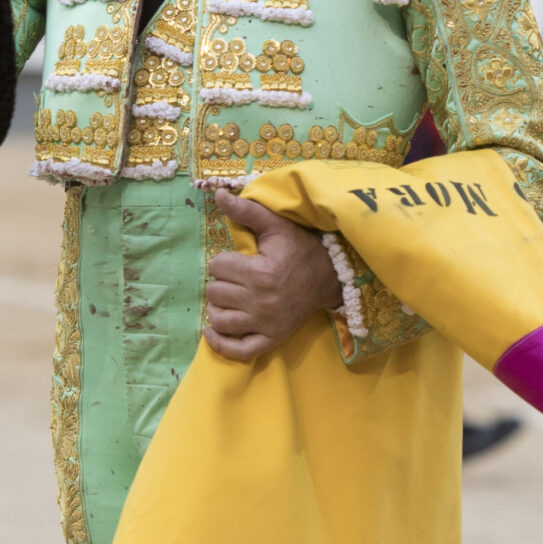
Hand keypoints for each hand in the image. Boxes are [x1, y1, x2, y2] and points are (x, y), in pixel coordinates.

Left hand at [204, 191, 341, 361]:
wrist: (330, 277)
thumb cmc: (300, 248)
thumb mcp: (276, 225)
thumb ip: (246, 210)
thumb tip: (218, 193)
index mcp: (261, 272)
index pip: (217, 267)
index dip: (223, 261)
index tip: (237, 260)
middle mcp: (261, 301)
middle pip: (214, 293)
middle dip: (220, 282)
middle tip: (235, 278)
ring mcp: (266, 324)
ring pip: (219, 319)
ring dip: (218, 307)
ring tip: (228, 298)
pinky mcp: (271, 339)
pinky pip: (238, 350)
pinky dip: (221, 343)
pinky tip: (212, 330)